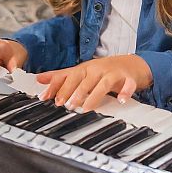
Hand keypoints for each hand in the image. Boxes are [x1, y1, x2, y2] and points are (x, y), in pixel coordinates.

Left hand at [36, 55, 153, 111]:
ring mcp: (113, 73)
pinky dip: (125, 92)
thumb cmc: (104, 70)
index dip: (58, 85)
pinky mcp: (128, 79)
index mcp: (85, 68)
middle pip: (84, 79)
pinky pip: (128, 85)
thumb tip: (39, 79)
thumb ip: (61, 76)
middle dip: (74, 91)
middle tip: (67, 105)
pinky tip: (121, 100)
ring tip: (87, 108)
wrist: (132, 64)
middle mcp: (97, 69)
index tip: (47, 97)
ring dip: (94, 95)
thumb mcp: (81, 72)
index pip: (68, 75)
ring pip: (103, 83)